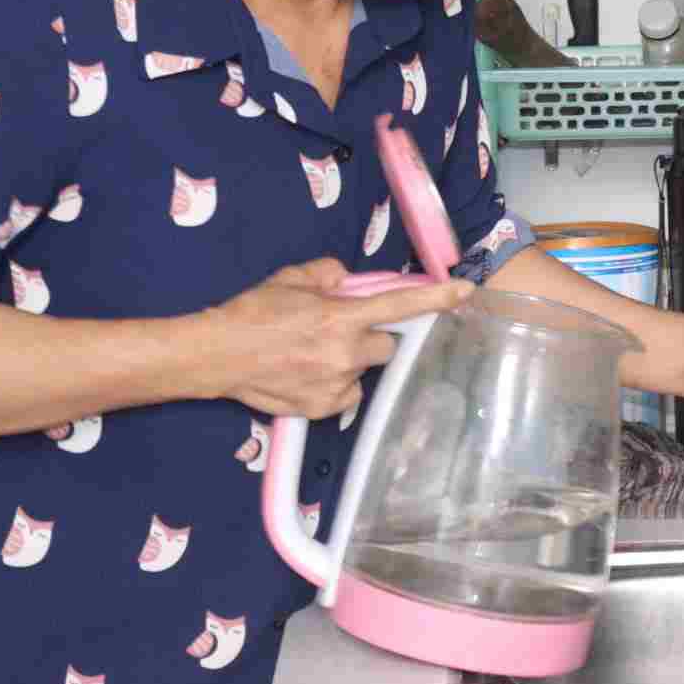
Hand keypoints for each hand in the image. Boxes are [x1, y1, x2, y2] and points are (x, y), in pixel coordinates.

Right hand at [196, 259, 469, 418]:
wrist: (217, 355)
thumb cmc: (253, 312)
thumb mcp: (292, 278)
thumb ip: (328, 275)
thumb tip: (346, 281)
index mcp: (342, 317)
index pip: (400, 304)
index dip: (437, 298)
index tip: (466, 290)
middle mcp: (346, 353)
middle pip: (387, 345)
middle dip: (372, 337)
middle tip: (341, 332)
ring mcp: (337, 385)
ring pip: (364, 371)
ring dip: (350, 362)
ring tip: (314, 356)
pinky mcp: (324, 408)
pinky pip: (347, 395)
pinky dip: (336, 386)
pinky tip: (308, 376)